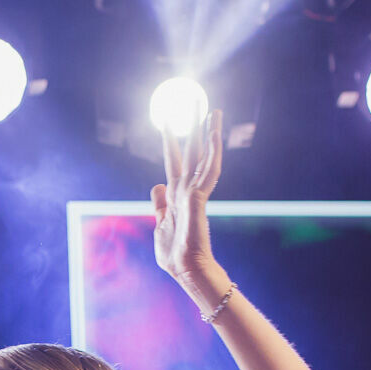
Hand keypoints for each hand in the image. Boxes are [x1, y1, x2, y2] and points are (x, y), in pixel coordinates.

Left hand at [150, 108, 225, 294]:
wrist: (185, 269)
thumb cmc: (174, 253)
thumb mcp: (160, 223)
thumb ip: (160, 203)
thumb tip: (156, 185)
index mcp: (175, 193)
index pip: (174, 159)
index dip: (171, 139)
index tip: (167, 119)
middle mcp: (187, 188)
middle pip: (191, 150)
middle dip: (193, 126)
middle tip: (196, 100)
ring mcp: (195, 192)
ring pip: (203, 155)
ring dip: (209, 132)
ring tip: (213, 110)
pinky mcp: (199, 198)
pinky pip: (208, 171)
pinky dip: (212, 152)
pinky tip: (214, 134)